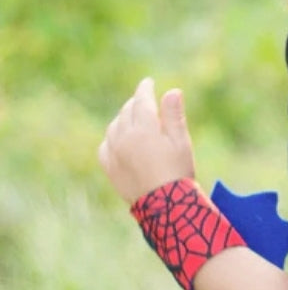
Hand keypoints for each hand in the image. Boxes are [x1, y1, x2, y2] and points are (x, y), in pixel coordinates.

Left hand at [98, 78, 196, 203]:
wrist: (167, 207)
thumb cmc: (179, 173)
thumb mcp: (181, 142)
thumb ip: (174, 115)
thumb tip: (172, 90)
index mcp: (145, 129)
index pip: (142, 101)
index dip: (145, 89)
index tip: (147, 82)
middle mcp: (124, 138)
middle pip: (126, 112)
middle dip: (134, 103)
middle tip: (142, 99)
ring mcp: (114, 153)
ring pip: (114, 127)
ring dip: (122, 118)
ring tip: (131, 117)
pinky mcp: (110, 168)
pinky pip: (105, 146)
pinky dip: (111, 137)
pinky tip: (118, 138)